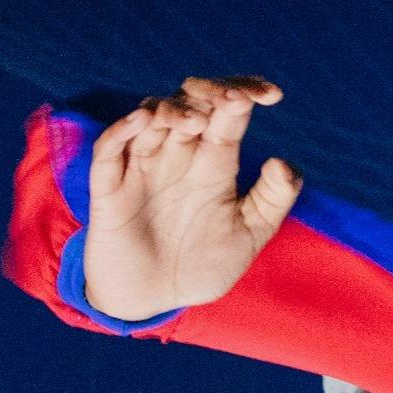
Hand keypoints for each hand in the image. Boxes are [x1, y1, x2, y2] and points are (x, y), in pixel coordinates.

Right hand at [82, 77, 302, 320]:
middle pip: (191, 103)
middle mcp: (178, 154)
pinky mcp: (109, 187)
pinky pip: (109, 148)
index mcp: (214, 160)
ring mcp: (142, 166)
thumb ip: (273, 200)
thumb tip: (283, 162)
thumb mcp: (249, 235)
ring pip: (151, 117)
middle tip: (234, 99)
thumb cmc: (202, 265)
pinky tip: (143, 120)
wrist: (154, 300)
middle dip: (212, 92)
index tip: (273, 95)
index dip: (247, 92)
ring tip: (196, 121)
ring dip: (173, 110)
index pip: (228, 111)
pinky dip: (122, 129)